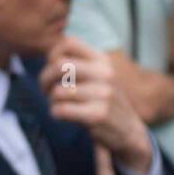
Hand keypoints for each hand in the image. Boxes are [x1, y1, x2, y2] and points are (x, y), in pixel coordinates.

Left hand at [39, 37, 152, 173]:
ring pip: (58, 91)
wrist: (128, 131)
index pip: (69, 42)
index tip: (52, 69)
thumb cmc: (105, 102)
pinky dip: (56, 113)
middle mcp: (104, 74)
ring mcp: (102, 95)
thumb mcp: (100, 77)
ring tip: (59, 105)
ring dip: (52, 100)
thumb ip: (80, 64)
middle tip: (46, 90)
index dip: (53, 54)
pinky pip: (61, 110)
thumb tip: (50, 57)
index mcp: (103, 61)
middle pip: (59, 66)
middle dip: (44, 79)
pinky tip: (63, 115)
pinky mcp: (97, 115)